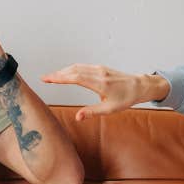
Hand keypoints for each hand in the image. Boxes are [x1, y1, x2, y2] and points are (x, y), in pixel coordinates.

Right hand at [40, 65, 169, 121]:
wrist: (139, 86)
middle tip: (44, 78)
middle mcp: (98, 73)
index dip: (59, 78)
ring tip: (52, 77)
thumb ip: (92, 112)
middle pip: (73, 70)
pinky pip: (83, 66)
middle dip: (57, 74)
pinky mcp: (100, 68)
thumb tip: (77, 117)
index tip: (47, 79)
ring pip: (77, 67)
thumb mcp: (110, 109)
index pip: (74, 77)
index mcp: (100, 83)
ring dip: (63, 71)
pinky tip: (67, 73)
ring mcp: (99, 68)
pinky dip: (71, 69)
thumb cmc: (126, 98)